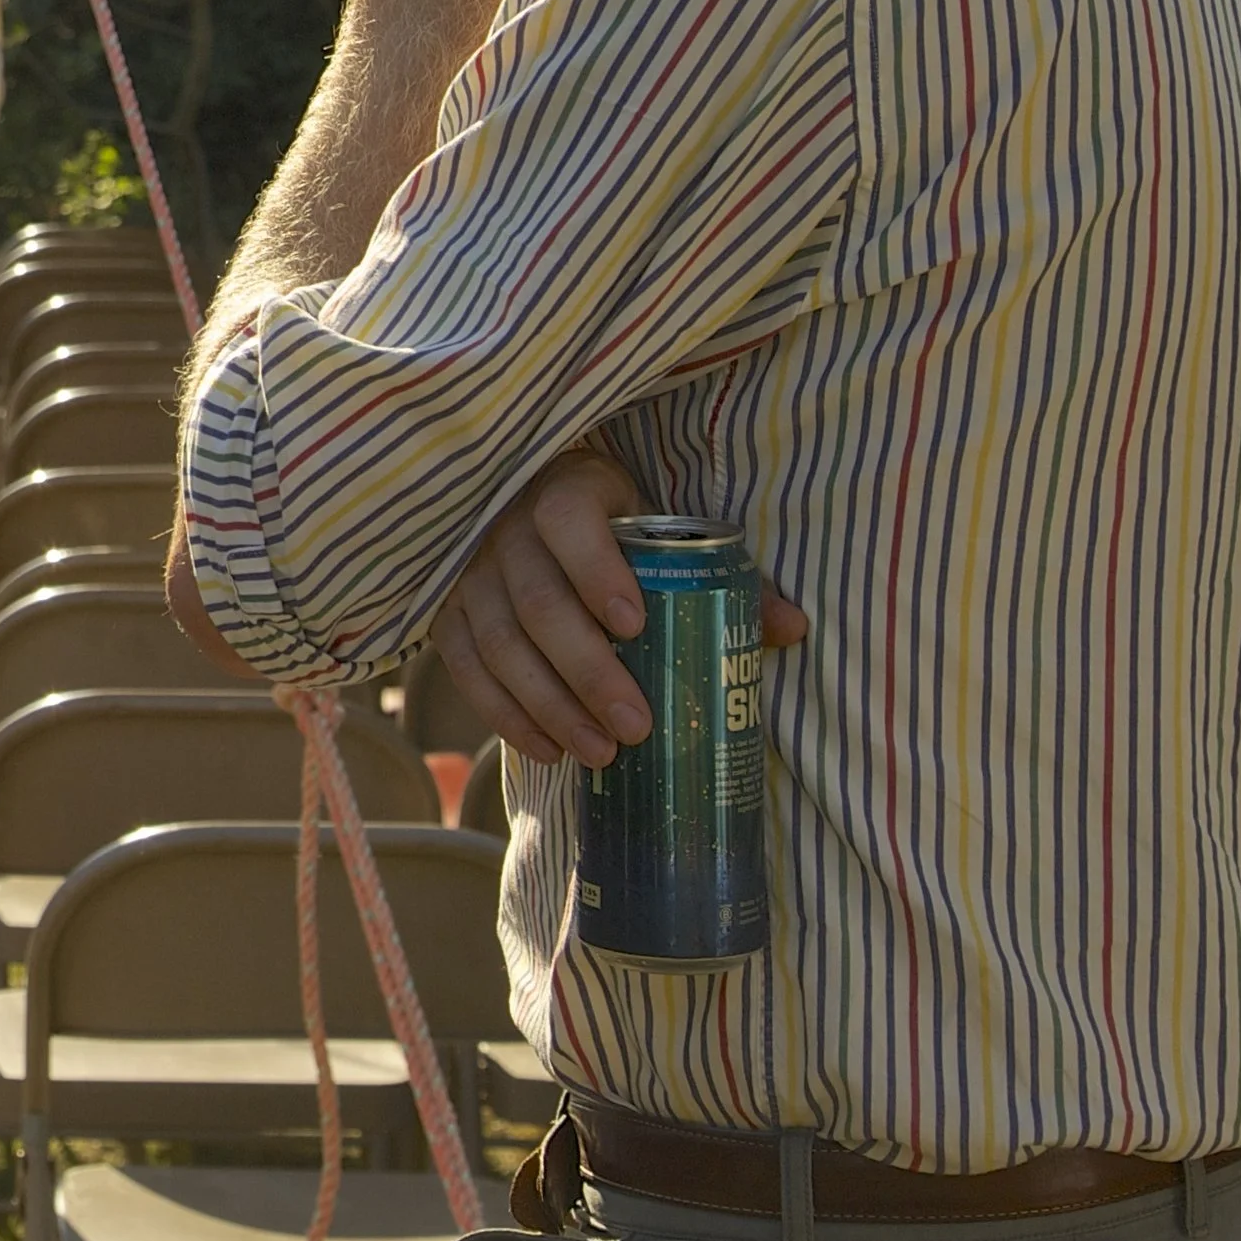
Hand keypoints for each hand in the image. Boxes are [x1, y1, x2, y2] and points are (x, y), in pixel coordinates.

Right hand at [433, 445, 806, 767]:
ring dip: (548, 704)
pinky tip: (549, 749)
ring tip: (601, 752)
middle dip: (586, 669)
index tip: (636, 625)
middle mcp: (505, 525)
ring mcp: (470, 571)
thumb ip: (725, 578)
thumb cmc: (616, 530)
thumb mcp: (663, 533)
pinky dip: (505, 714)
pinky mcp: (447, 612)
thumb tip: (792, 628)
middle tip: (634, 725)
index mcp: (566, 489)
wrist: (529, 514)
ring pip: (498, 641)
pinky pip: (465, 667)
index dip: (597, 569)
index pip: (570, 519)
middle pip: (537, 600)